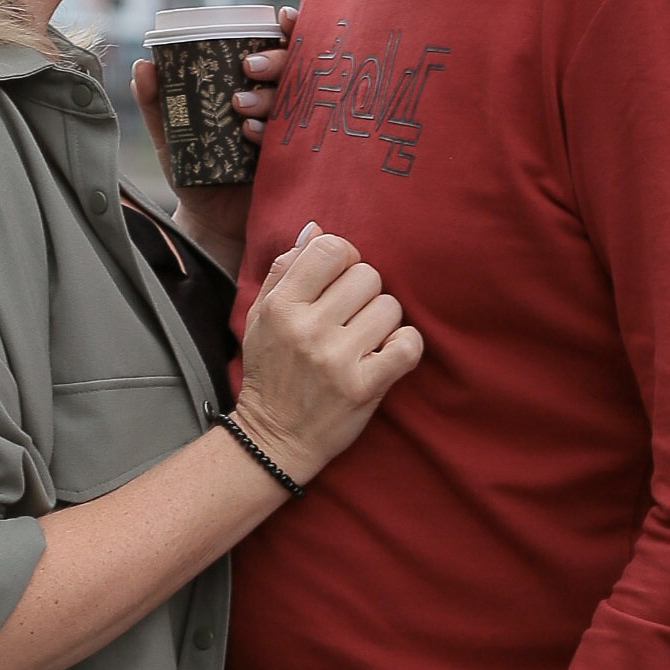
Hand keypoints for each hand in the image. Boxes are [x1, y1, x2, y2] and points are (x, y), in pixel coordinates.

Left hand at [133, 7, 293, 274]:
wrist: (208, 224)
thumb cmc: (193, 172)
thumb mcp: (170, 137)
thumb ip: (156, 104)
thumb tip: (142, 64)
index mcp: (252, 87)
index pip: (277, 48)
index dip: (288, 28)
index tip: (282, 18)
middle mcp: (275, 104)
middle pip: (293, 67)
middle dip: (276, 60)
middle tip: (249, 68)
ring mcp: (287, 132)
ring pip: (295, 99)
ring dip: (270, 95)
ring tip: (239, 107)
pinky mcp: (291, 160)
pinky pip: (293, 138)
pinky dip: (270, 131)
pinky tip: (251, 136)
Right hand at [232, 229, 421, 484]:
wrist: (274, 439)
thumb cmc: (271, 372)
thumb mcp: (260, 317)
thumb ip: (285, 270)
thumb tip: (317, 229)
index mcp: (281, 306)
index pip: (332, 249)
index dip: (345, 259)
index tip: (341, 281)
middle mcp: (308, 328)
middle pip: (367, 275)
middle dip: (364, 294)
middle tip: (352, 317)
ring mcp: (337, 358)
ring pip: (390, 307)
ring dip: (383, 322)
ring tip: (365, 340)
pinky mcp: (365, 386)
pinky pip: (409, 344)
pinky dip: (405, 346)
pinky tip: (388, 354)